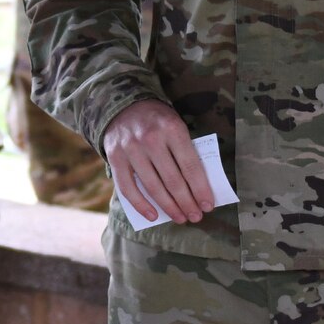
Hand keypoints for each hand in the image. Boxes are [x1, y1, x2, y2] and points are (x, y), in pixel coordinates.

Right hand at [102, 99, 210, 224]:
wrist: (123, 105)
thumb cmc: (157, 121)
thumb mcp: (175, 126)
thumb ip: (185, 151)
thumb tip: (199, 186)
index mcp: (172, 128)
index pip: (190, 166)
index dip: (200, 189)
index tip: (208, 205)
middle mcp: (151, 139)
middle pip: (173, 180)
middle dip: (186, 202)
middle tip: (195, 217)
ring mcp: (131, 149)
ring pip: (152, 187)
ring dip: (168, 207)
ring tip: (180, 218)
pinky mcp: (115, 157)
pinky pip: (128, 188)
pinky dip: (141, 205)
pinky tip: (153, 216)